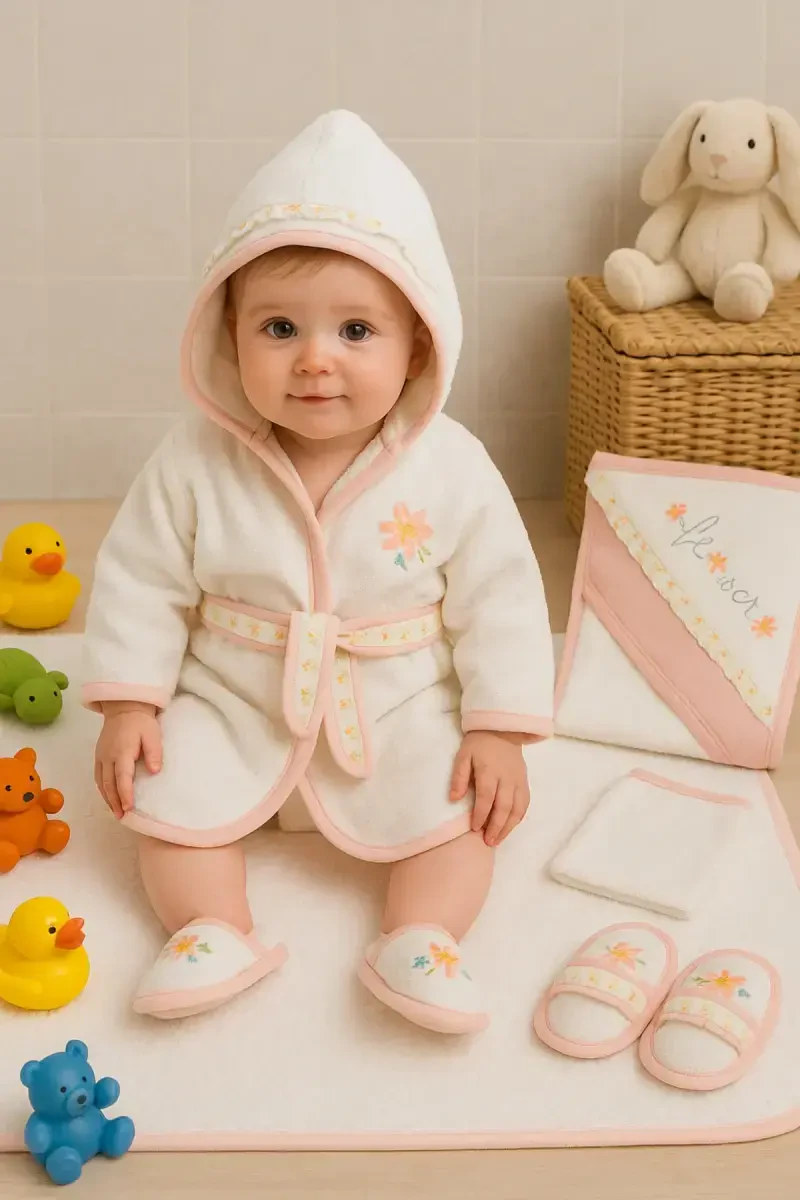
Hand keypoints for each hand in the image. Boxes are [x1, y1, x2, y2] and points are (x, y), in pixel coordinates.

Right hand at [95, 701, 161, 818]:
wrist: (124, 707)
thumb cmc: (141, 722)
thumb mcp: (153, 734)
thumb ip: (154, 753)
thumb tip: (154, 771)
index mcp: (122, 751)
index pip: (123, 777)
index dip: (125, 794)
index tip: (129, 807)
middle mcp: (108, 756)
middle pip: (109, 783)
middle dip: (115, 802)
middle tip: (122, 816)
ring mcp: (101, 756)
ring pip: (101, 782)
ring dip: (108, 798)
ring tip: (116, 812)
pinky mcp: (99, 755)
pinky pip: (98, 776)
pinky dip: (102, 789)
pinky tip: (109, 797)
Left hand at [449, 730, 529, 846]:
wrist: (502, 730)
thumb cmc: (478, 744)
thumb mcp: (463, 756)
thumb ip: (458, 777)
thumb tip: (454, 799)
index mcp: (489, 771)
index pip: (486, 797)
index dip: (481, 815)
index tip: (474, 828)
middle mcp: (507, 778)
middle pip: (504, 807)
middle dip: (496, 827)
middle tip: (488, 842)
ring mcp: (518, 780)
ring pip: (517, 808)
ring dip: (508, 827)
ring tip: (498, 840)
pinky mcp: (525, 782)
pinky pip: (525, 804)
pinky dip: (518, 818)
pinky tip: (509, 827)